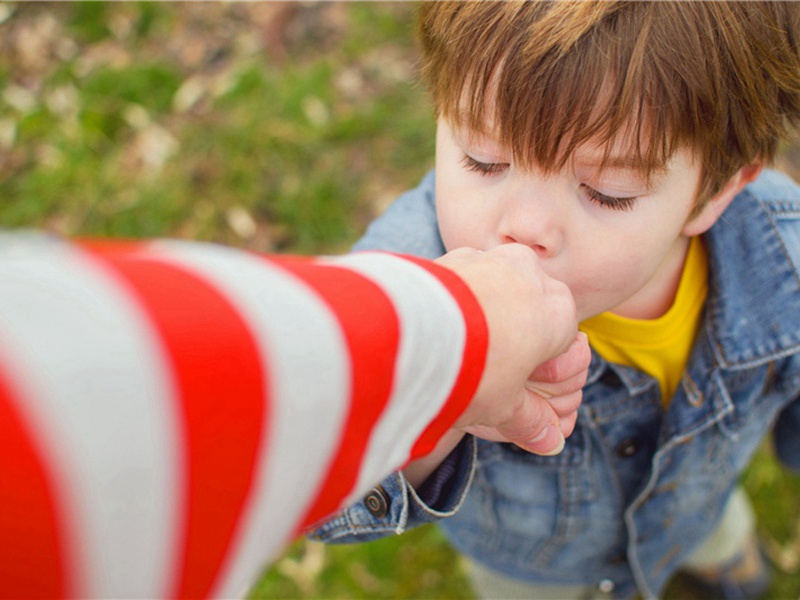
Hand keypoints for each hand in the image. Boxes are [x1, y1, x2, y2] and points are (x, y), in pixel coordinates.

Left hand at [437, 244, 589, 454]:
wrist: (411, 335)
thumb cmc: (472, 371)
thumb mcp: (505, 406)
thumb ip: (532, 421)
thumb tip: (550, 442)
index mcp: (559, 310)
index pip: (562, 340)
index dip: (541, 369)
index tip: (516, 387)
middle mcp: (531, 274)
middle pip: (530, 309)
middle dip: (514, 337)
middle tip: (484, 369)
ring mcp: (492, 259)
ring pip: (497, 289)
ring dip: (484, 315)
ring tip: (459, 349)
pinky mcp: (455, 254)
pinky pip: (465, 278)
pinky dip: (457, 299)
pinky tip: (440, 327)